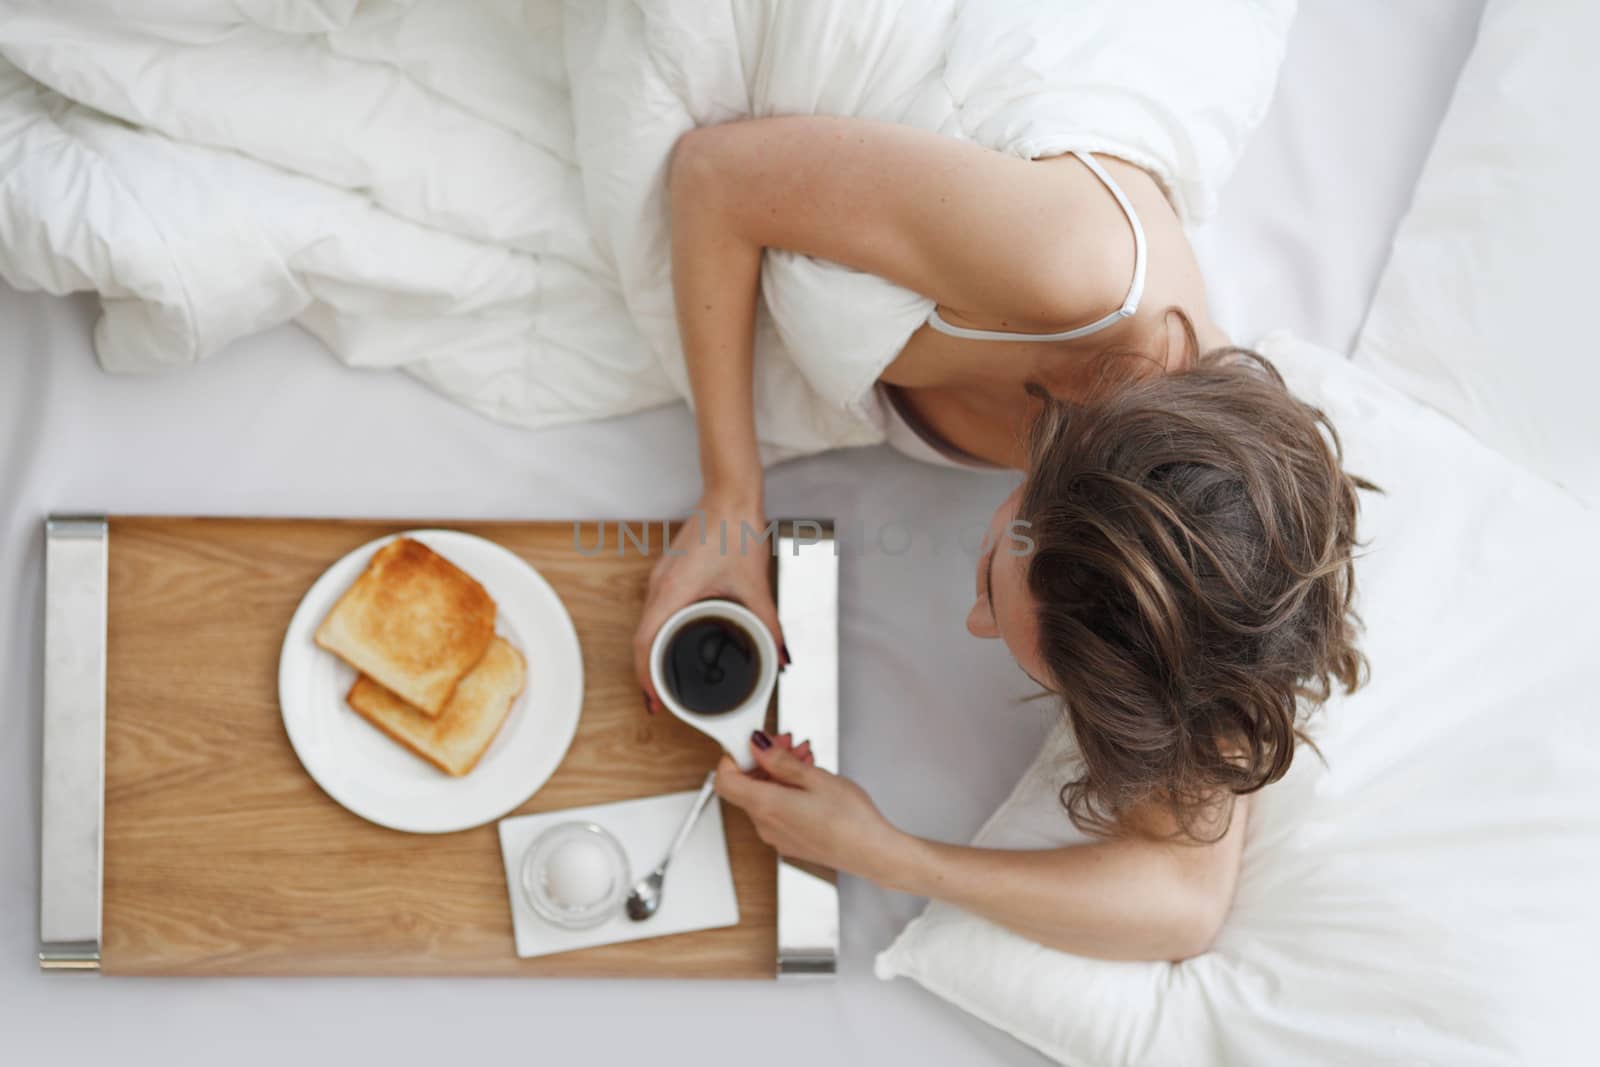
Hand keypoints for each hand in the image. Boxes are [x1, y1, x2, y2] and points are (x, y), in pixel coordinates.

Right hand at [634, 498, 786, 711]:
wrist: (730, 495)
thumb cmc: (736, 529)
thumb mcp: (754, 585)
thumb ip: (768, 623)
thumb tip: (780, 654)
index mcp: (673, 590)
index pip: (645, 643)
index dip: (645, 677)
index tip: (653, 700)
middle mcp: (659, 584)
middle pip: (642, 637)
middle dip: (648, 671)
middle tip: (661, 698)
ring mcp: (661, 576)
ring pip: (646, 623)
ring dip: (652, 651)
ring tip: (665, 677)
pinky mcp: (668, 571)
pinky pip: (655, 609)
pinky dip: (658, 632)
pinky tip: (673, 641)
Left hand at [714, 732, 905, 882]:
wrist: (873, 853)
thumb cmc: (851, 821)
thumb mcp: (815, 777)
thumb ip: (780, 760)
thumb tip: (757, 746)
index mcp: (767, 806)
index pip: (725, 779)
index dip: (734, 756)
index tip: (751, 742)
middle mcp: (766, 825)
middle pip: (746, 785)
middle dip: (764, 760)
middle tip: (788, 744)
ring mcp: (777, 836)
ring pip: (764, 796)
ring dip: (779, 774)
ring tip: (805, 759)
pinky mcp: (789, 841)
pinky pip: (777, 810)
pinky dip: (787, 791)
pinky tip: (810, 782)